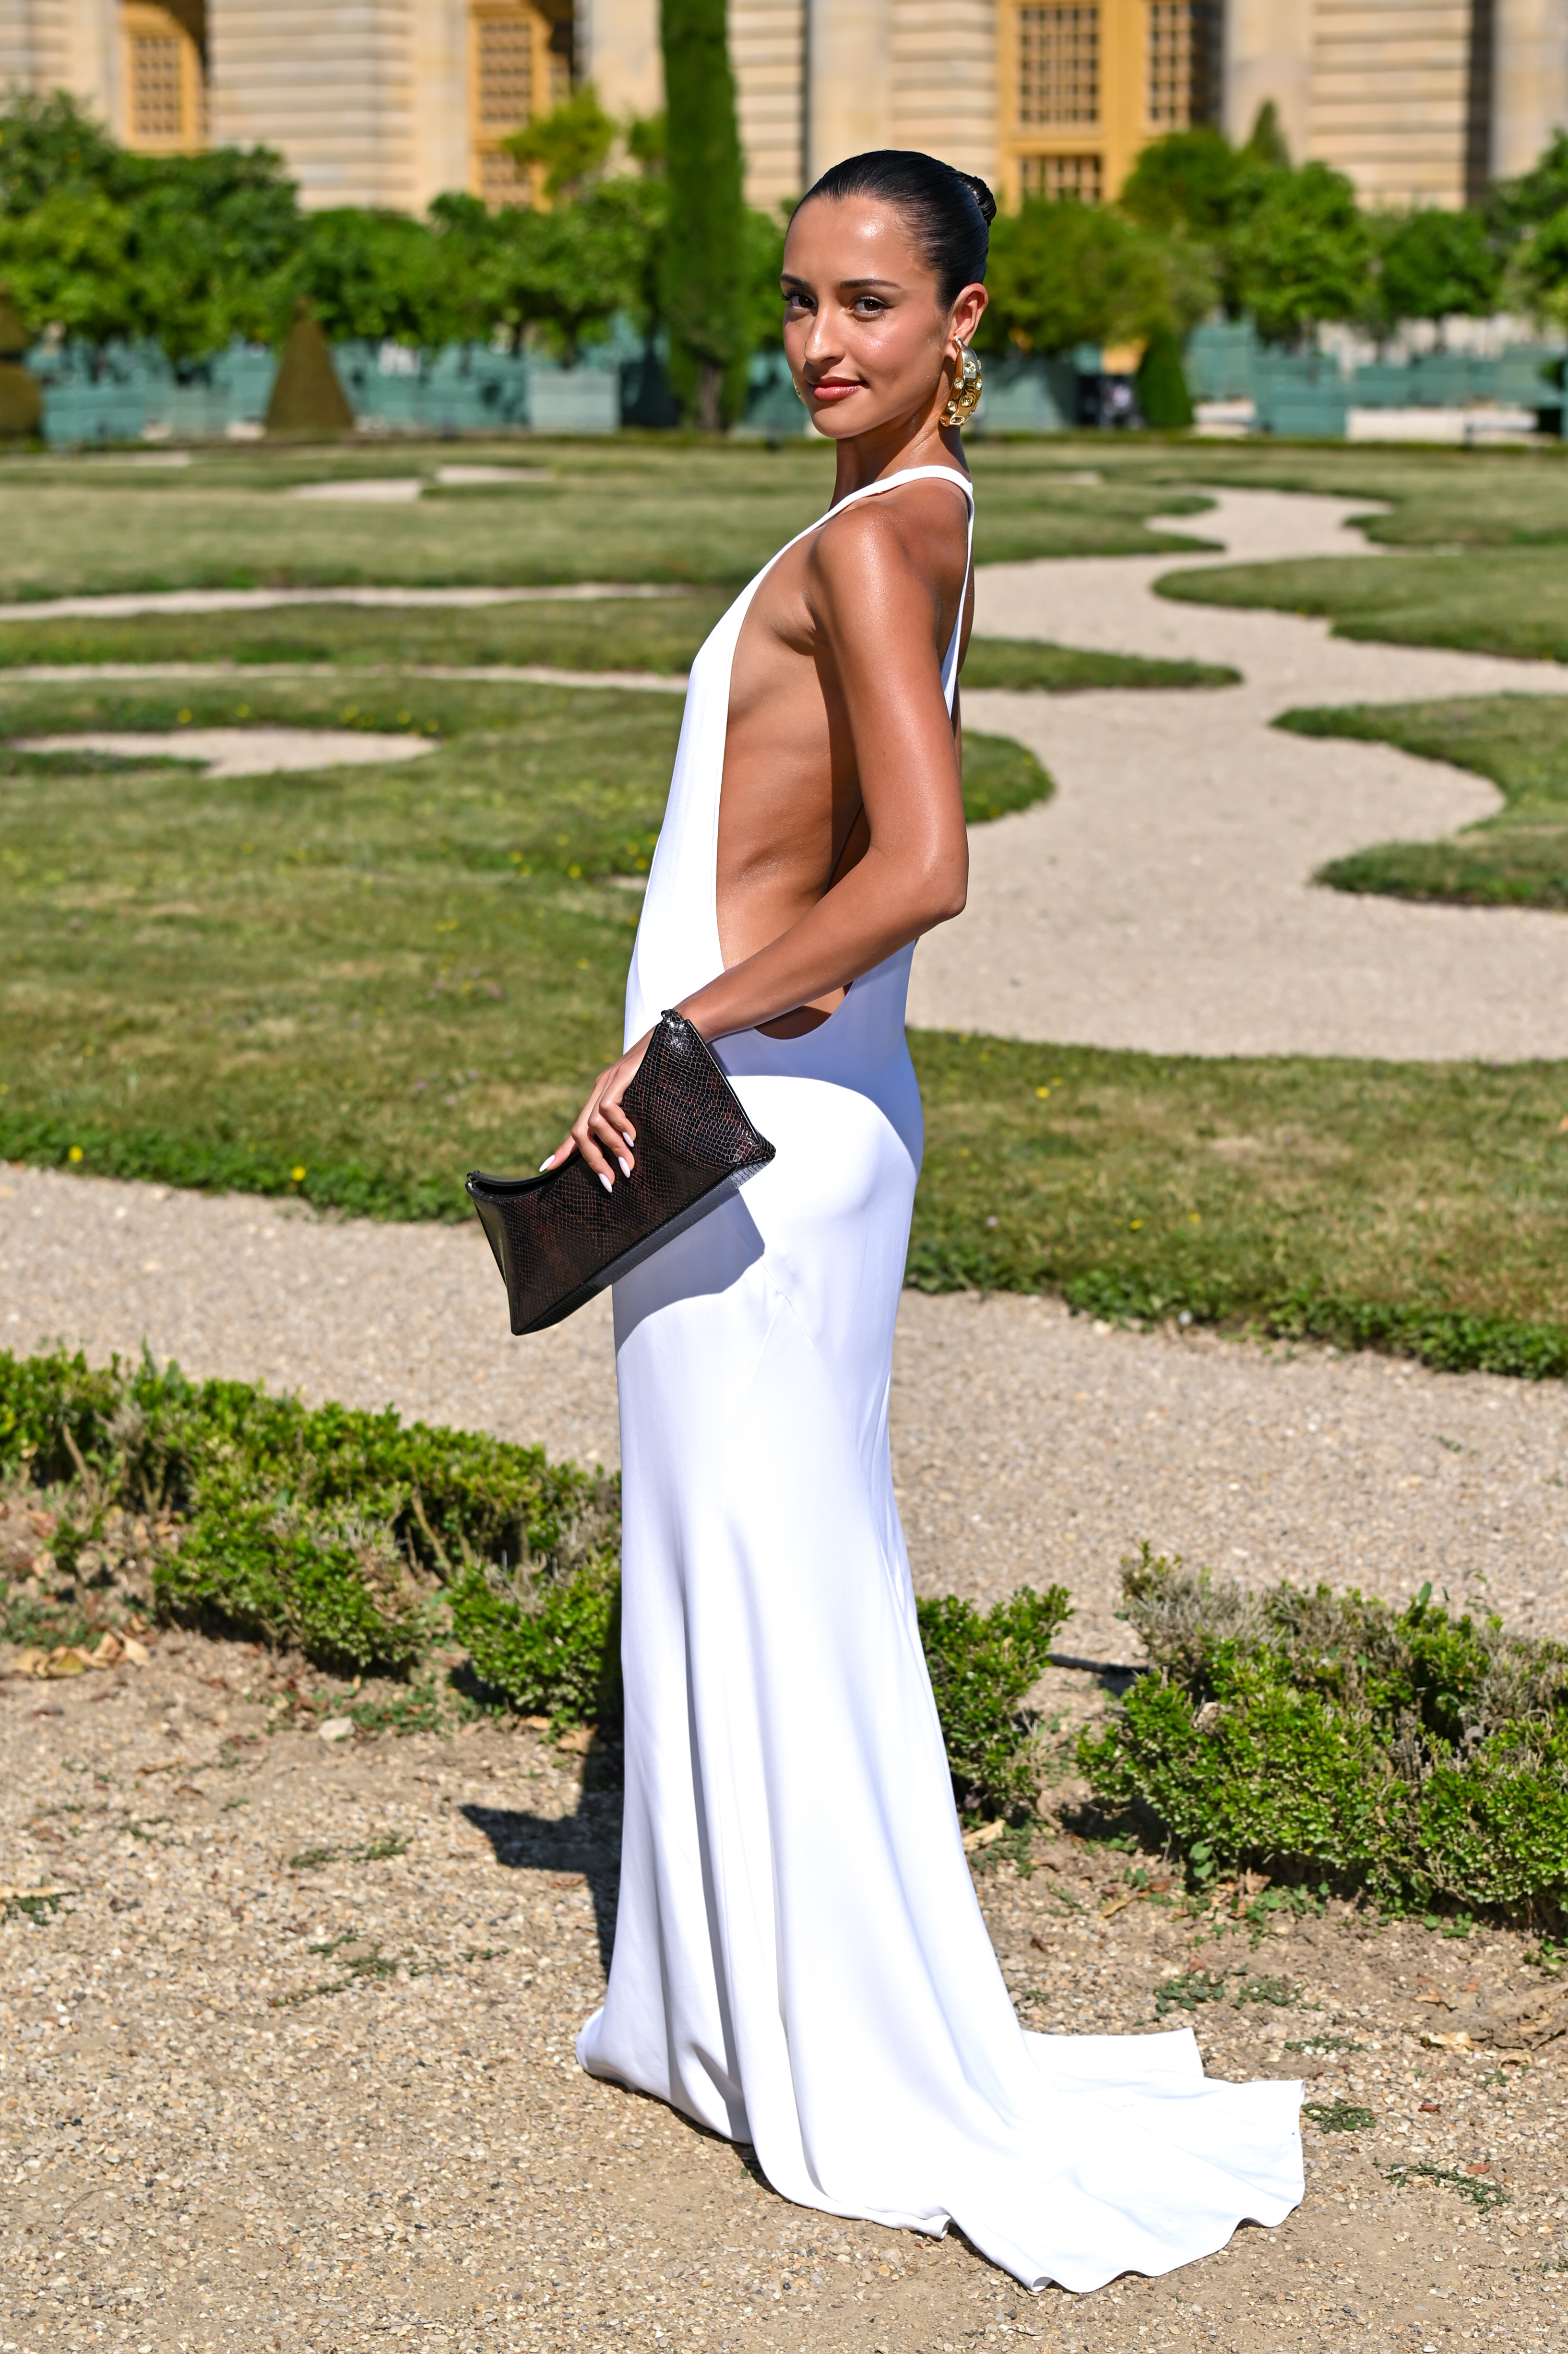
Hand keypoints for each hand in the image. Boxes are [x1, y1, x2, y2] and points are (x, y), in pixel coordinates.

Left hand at [541, 1029, 652, 1189]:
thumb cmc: (662, 1070)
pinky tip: (633, 1136)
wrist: (673, 1037)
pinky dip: (618, 1126)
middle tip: (610, 1180)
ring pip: (593, 1124)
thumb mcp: (642, 1099)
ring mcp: (608, 1082)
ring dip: (611, 1147)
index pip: (577, 1128)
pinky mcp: (620, 1076)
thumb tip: (630, 1149)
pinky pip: (607, 1107)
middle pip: (579, 1131)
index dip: (562, 1150)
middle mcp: (599, 1089)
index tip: (547, 1168)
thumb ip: (630, 1119)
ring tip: (628, 1162)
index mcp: (600, 1097)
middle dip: (592, 1160)